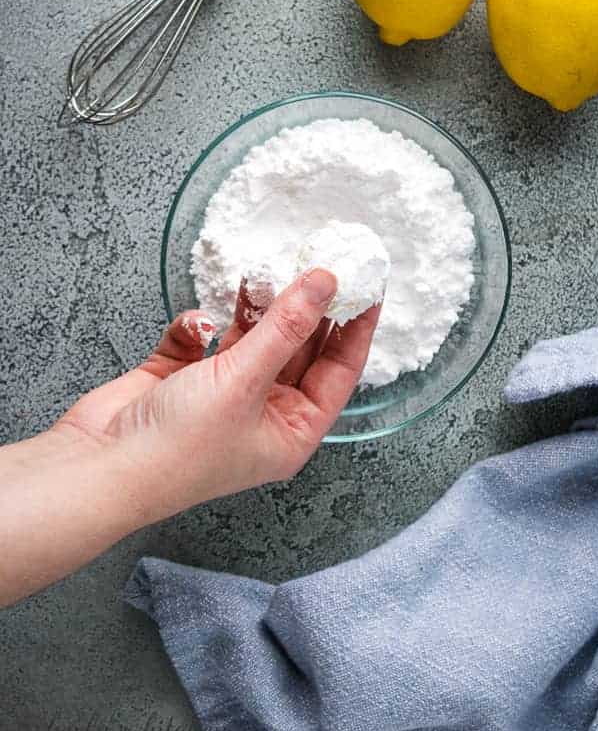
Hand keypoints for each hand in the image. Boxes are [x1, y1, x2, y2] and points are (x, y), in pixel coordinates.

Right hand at [59, 268, 379, 521]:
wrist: (97, 467)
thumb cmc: (177, 448)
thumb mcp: (244, 381)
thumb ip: (286, 326)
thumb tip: (326, 283)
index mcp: (290, 432)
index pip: (338, 373)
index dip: (355, 330)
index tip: (368, 287)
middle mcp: (262, 415)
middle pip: (297, 350)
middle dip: (304, 310)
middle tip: (318, 264)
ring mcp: (222, 396)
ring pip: (251, 339)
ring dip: (254, 310)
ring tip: (264, 273)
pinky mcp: (183, 378)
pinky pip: (205, 339)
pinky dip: (201, 325)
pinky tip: (197, 323)